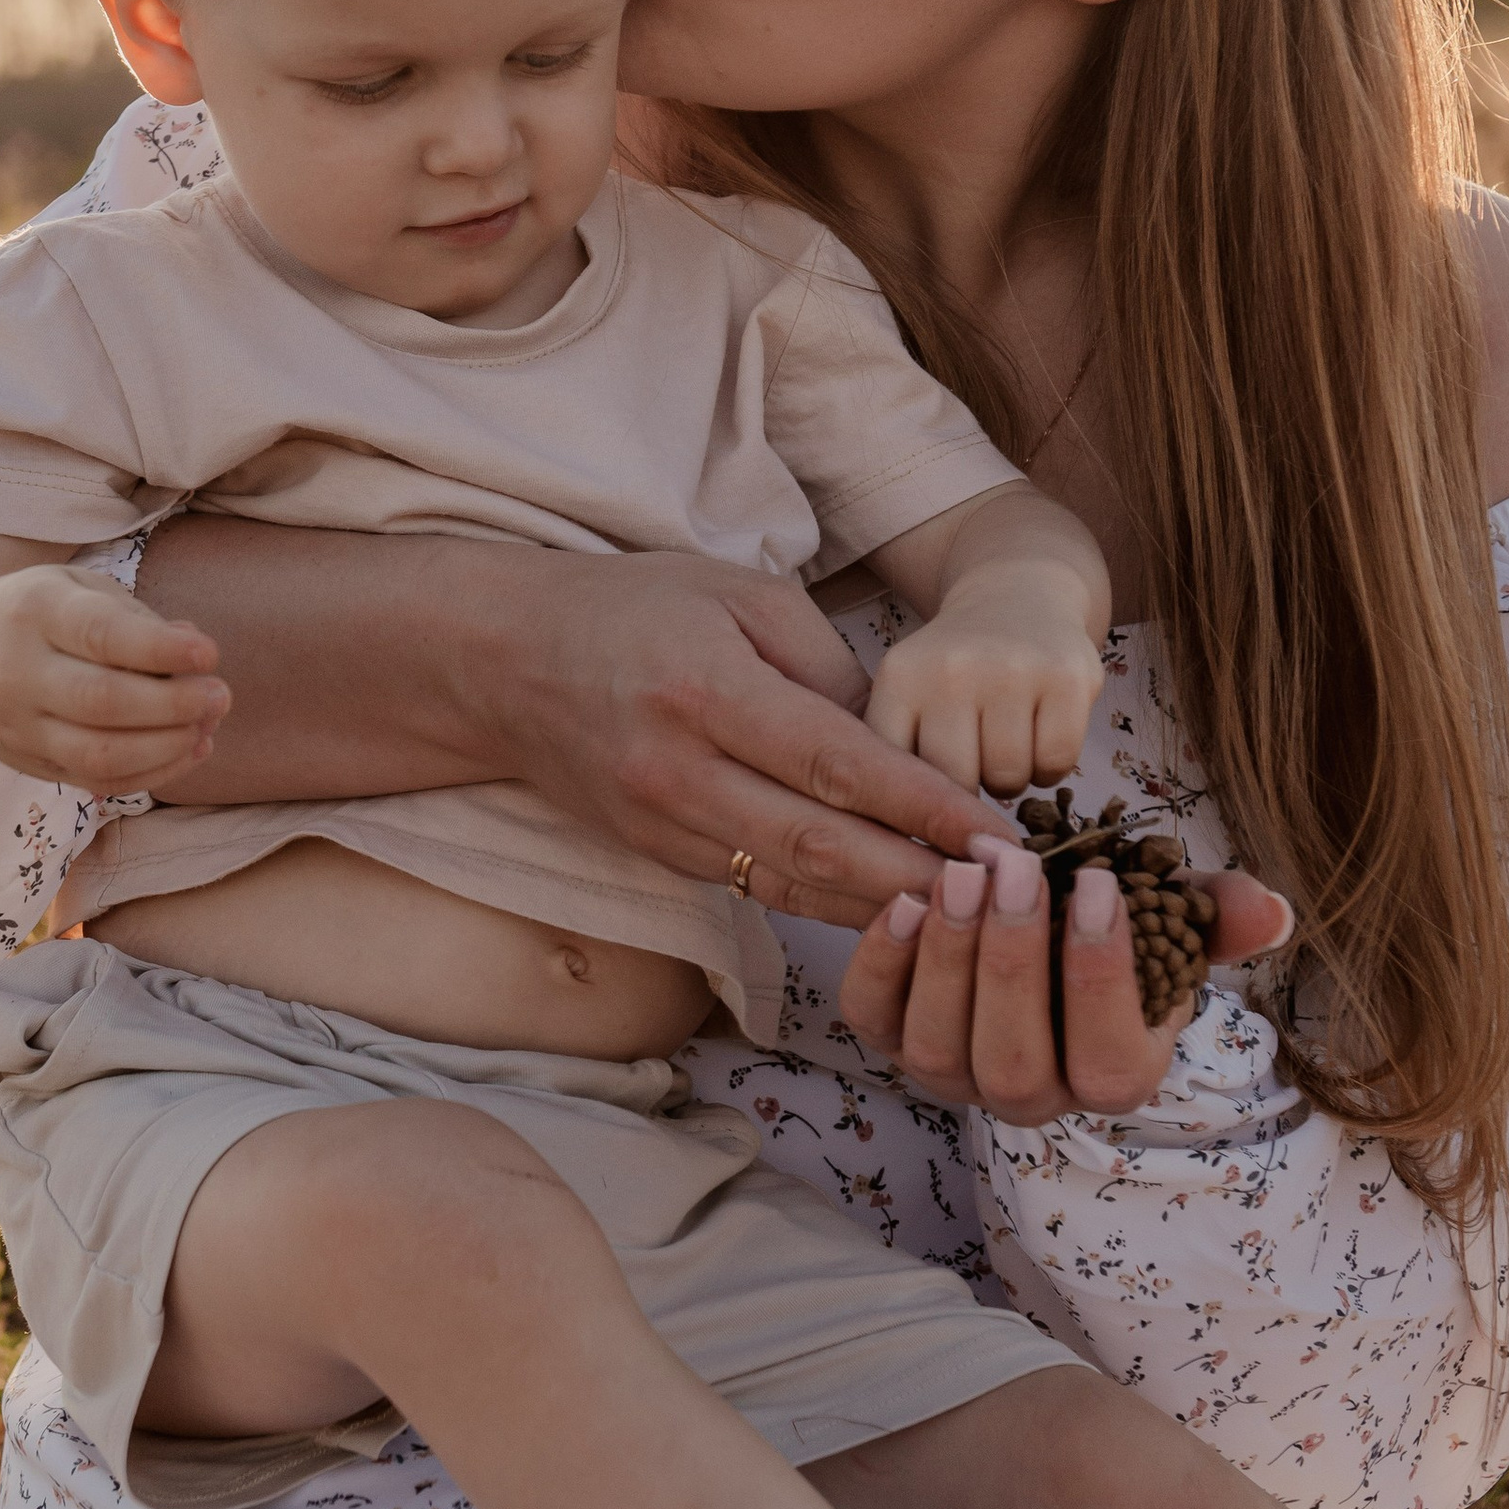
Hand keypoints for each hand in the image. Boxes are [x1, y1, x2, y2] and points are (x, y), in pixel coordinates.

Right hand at [0, 570, 230, 787]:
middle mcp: (20, 673)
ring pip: (99, 754)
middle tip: (220, 695)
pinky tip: (190, 749)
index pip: (99, 636)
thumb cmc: (36, 614)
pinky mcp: (33, 765)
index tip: (209, 654)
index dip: (159, 650)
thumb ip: (134, 619)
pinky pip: (98, 781)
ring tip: (208, 725)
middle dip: (172, 705)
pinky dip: (153, 773)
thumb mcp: (76, 590)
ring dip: (167, 747)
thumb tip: (196, 653)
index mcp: (35, 612)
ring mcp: (22, 727)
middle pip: (100, 702)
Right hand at [485, 550, 995, 920]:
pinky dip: (829, 902)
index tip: (996, 833)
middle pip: (820, 844)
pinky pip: (757, 886)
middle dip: (922, 875)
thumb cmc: (632, 609)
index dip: (923, 806)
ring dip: (883, 905)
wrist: (503, 661)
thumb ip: (824, 666)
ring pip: (790, 882)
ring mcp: (662, 824)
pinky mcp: (657, 854)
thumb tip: (898, 744)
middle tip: (1005, 892)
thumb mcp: (736, 594)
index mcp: (708, 692)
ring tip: (968, 914)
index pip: (836, 765)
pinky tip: (890, 906)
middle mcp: (680, 771)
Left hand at [838, 839, 1293, 1125]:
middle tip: (1013, 869)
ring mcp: (954, 1073)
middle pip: (1013, 1065)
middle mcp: (1030, 1095)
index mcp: (1112, 1073)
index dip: (1099, 982)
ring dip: (946, 959)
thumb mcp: (1173, 917)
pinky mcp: (893, 1036)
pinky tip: (906, 899)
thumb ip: (1218, 915)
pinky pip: (873, 1021)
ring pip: (937, 1051)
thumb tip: (1272, 912)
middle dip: (1010, 963)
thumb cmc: (1113, 928)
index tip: (1097, 888)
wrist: (1042, 927)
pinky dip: (881, 965)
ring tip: (961, 873)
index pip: (1108, 1064)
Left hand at [863, 585, 1106, 800]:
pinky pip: (1056, 765)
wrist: (1017, 596)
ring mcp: (1013, 669)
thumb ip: (896, 759)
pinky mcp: (1067, 677)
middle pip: (957, 786)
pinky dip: (1050, 768)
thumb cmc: (955, 671)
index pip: (898, 776)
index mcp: (900, 678)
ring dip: (1011, 781)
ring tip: (1005, 745)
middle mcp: (952, 669)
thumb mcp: (907, 697)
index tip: (925, 817)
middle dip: (969, 792)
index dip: (915, 807)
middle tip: (974, 766)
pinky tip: (1038, 738)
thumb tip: (905, 850)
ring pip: (1009, 781)